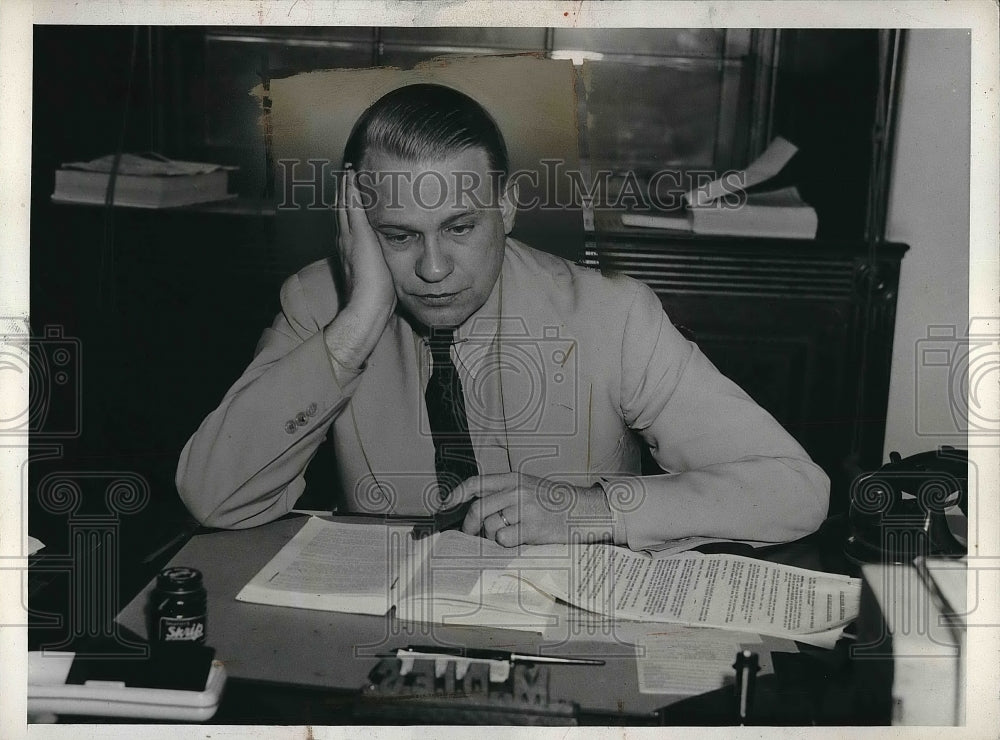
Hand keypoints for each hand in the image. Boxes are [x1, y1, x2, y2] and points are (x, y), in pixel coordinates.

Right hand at [335, 168, 395, 318]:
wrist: (367, 305)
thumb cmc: (376, 297)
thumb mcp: (379, 274)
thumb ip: (382, 263)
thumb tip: (394, 261)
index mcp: (350, 250)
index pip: (348, 223)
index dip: (348, 207)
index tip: (349, 192)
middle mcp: (345, 240)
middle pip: (342, 209)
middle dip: (343, 191)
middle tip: (345, 172)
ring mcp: (350, 236)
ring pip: (344, 204)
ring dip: (346, 186)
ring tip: (348, 170)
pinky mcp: (358, 235)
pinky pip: (352, 206)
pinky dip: (351, 190)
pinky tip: (352, 176)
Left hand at [446, 472, 612, 545]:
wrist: (584, 510)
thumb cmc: (555, 502)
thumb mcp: (529, 488)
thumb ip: (504, 495)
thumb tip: (478, 513)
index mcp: (514, 479)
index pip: (477, 483)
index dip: (457, 494)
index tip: (446, 504)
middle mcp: (517, 491)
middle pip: (478, 509)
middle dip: (469, 526)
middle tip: (470, 534)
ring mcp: (524, 509)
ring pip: (491, 527)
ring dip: (494, 536)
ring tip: (511, 534)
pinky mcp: (532, 528)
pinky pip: (505, 540)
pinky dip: (507, 544)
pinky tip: (521, 539)